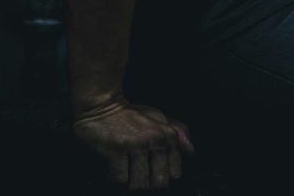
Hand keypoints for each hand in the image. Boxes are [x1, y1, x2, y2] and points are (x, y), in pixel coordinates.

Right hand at [72, 96, 193, 191]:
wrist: (102, 107)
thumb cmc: (131, 114)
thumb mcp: (159, 117)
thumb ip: (178, 131)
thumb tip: (190, 150)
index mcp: (168, 135)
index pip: (175, 172)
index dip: (164, 178)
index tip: (156, 175)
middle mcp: (155, 140)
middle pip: (159, 182)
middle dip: (149, 186)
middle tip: (141, 180)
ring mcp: (136, 145)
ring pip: (140, 184)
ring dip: (132, 185)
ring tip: (128, 176)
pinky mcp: (116, 149)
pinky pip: (120, 178)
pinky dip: (116, 179)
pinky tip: (116, 170)